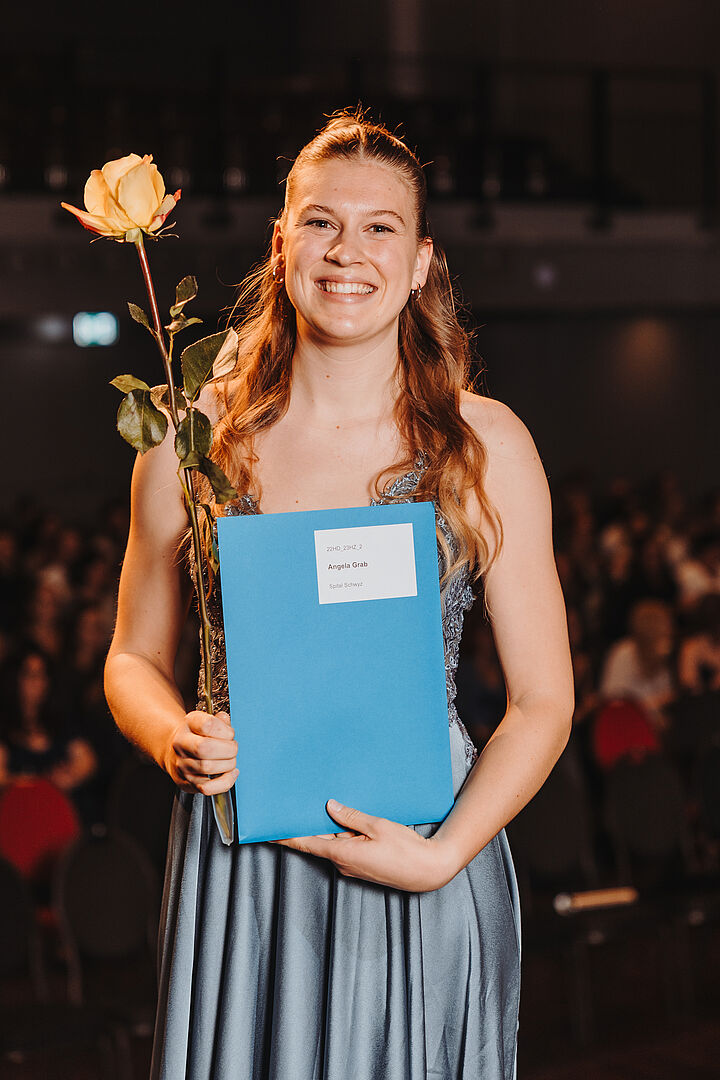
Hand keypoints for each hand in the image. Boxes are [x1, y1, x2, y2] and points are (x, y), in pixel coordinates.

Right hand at [165, 710, 237, 794]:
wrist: (175, 751)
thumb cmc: (197, 735)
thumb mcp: (207, 720)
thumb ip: (220, 720)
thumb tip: (225, 720)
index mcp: (189, 724)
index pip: (207, 725)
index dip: (225, 731)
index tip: (230, 734)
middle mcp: (181, 744)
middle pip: (205, 748)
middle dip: (228, 749)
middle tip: (233, 749)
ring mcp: (183, 765)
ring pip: (207, 768)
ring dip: (228, 765)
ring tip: (230, 760)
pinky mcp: (187, 783)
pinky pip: (208, 788)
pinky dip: (225, 782)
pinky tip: (230, 774)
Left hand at [271, 800, 459, 892]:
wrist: (428, 871)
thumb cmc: (406, 850)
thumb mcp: (378, 826)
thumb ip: (351, 816)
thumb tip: (330, 806)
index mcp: (342, 854)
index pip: (306, 843)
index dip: (285, 837)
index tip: (267, 832)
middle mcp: (343, 863)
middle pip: (317, 841)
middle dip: (305, 825)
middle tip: (292, 805)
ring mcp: (352, 866)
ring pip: (332, 843)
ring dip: (325, 828)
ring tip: (316, 806)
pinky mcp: (362, 864)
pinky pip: (344, 847)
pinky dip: (339, 834)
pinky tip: (341, 820)